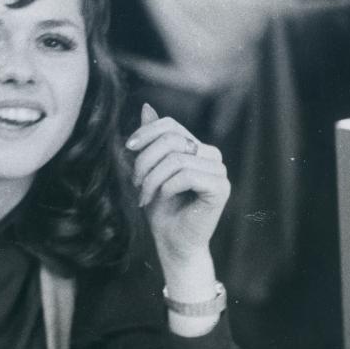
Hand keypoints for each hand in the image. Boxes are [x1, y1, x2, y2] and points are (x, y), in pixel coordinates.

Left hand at [125, 103, 229, 264]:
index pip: (170, 125)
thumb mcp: (149, 170)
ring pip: (176, 159)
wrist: (172, 242)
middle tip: (136, 183)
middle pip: (171, 140)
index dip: (146, 132)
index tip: (128, 147)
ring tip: (145, 196)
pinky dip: (167, 187)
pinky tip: (164, 199)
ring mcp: (219, 170)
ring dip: (152, 179)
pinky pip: (186, 175)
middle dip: (145, 161)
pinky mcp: (221, 187)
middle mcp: (211, 155)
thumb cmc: (161, 209)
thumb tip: (146, 106)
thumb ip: (151, 141)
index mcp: (196, 147)